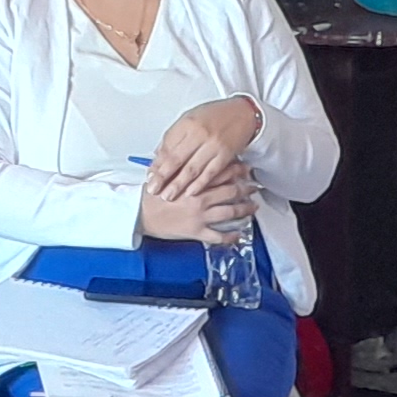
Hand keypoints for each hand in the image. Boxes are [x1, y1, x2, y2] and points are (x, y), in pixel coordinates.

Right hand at [135, 145, 256, 243]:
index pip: (220, 173)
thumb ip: (184, 168)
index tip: (247, 168)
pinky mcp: (196, 231)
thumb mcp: (167, 176)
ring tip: (253, 207)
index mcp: (193, 182)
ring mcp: (200, 216)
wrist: (140, 214)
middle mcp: (200, 198)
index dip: (236, 170)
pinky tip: (238, 235)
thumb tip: (195, 159)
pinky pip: (218, 236)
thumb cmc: (151, 196)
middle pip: (230, 191)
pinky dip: (231, 236)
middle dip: (246, 189)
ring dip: (244, 210)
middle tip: (255, 187)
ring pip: (229, 212)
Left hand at [149, 97, 260, 188]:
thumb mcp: (190, 117)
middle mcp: (199, 133)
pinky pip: (210, 173)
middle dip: (163, 177)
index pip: (167, 147)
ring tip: (168, 196)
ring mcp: (213, 145)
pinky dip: (199, 184)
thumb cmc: (216, 115)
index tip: (150, 175)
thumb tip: (158, 155)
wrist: (243, 112)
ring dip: (178, 185)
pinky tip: (190, 193)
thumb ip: (175, 136)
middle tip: (153, 189)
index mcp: (187, 123)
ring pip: (191, 169)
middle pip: (176, 159)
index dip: (157, 164)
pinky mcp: (225, 155)